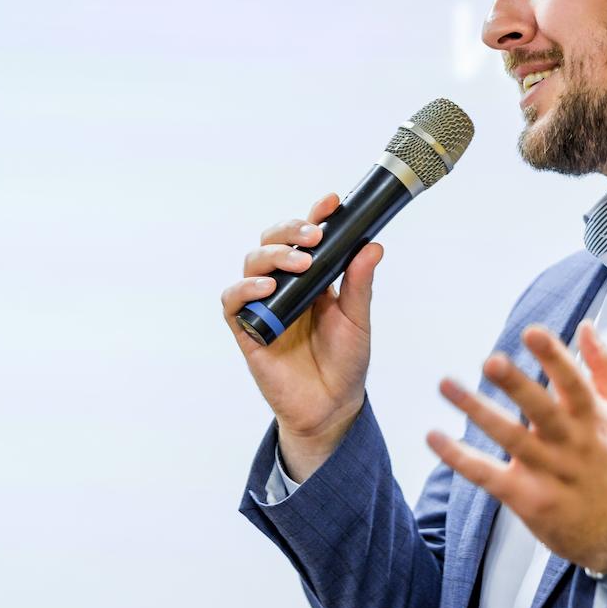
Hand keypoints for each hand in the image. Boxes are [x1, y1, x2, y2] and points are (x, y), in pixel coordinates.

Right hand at [220, 192, 384, 480]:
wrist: (331, 406)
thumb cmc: (345, 362)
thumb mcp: (357, 320)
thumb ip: (359, 284)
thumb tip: (374, 246)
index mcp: (313, 277)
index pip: (308, 236)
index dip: (315, 215)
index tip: (332, 201)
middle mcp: (285, 285)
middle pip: (273, 241)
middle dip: (291, 231)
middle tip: (314, 236)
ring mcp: (264, 304)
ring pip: (252, 263)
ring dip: (273, 256)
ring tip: (300, 264)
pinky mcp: (247, 328)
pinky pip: (233, 300)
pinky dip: (245, 289)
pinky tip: (266, 288)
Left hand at [428, 322, 606, 573]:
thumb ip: (606, 367)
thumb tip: (586, 327)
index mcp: (594, 419)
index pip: (575, 383)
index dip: (554, 357)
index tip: (532, 333)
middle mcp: (571, 444)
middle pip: (541, 410)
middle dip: (517, 385)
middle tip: (492, 361)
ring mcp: (548, 472)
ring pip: (509, 438)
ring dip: (476, 411)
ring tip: (448, 385)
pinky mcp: (527, 498)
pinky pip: (487, 475)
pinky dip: (460, 457)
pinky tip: (436, 437)